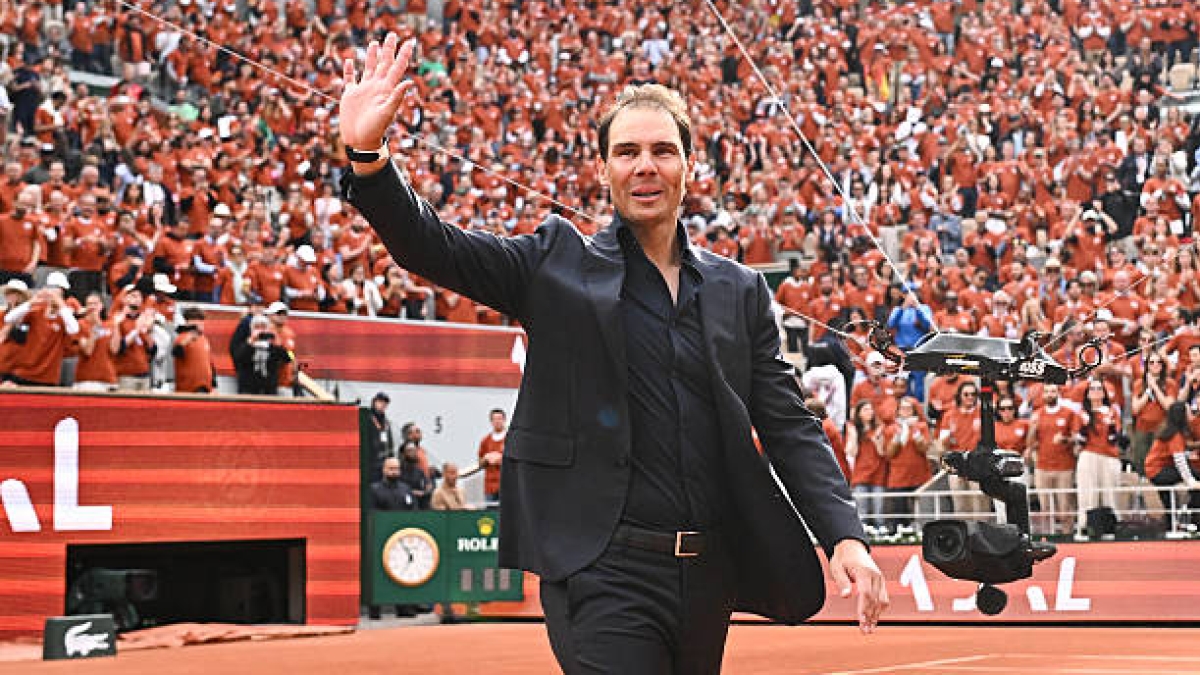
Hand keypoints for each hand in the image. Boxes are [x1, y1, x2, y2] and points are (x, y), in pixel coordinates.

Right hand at [339, 33, 416, 149]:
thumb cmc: (375, 130)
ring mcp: (363, 90)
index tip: (410, 42)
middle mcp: (376, 87)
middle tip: (392, 34)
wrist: (361, 142)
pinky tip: (350, 61)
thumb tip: (409, 82)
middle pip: (384, 63)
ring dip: (372, 56)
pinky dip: (349, 70)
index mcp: (386, 89)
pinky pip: (350, 79)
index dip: (403, 55)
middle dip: (388, 49)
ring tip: (375, 43)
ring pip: (369, 68)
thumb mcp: (387, 113)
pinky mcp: (350, 95)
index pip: (396, 67)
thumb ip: (397, 97)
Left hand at [829, 539, 888, 633]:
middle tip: (865, 631)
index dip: (864, 608)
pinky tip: (873, 620)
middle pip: (876, 600)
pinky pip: (884, 599)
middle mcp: (876, 576)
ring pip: (882, 601)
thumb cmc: (843, 558)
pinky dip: (879, 610)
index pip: (867, 594)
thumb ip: (842, 582)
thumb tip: (845, 596)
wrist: (852, 547)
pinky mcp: (881, 583)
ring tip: (869, 630)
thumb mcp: (837, 567)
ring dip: (876, 616)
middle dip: (871, 617)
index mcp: (865, 572)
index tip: (862, 621)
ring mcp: (880, 580)